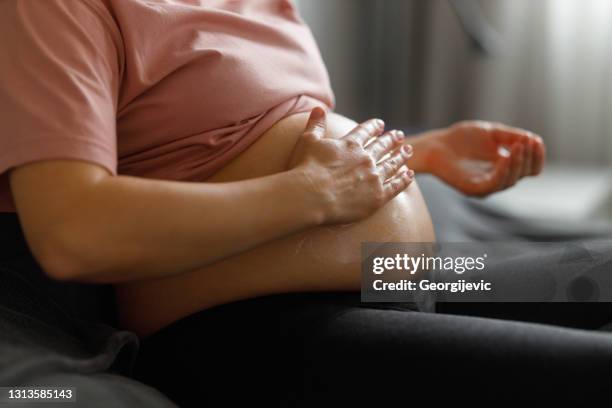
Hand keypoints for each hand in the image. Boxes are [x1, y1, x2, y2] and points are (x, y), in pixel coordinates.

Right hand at [288, 107, 414, 223]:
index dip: (374, 127)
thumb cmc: (305, 169)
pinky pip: (396, 186)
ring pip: (392, 164)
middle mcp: (365, 158)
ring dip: (400, 156)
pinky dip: (404, 179)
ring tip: (407, 151)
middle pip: (383, 146)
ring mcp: (373, 177)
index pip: (366, 131)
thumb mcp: (307, 141)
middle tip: (400, 135)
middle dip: (392, 139)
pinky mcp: (377, 197)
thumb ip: (315, 125)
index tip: (381, 124)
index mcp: (350, 144)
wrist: (311, 196)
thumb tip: (319, 108)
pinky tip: (409, 174)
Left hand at [424, 121, 545, 196]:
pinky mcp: (472, 189)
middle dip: (529, 157)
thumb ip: (511, 136)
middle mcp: (497, 180)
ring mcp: (485, 186)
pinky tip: (505, 157)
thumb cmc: (462, 139)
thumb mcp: (492, 133)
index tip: (536, 141)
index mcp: (505, 168)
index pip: (530, 169)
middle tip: (526, 142)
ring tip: (518, 146)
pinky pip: (493, 184)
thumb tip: (534, 140)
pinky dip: (503, 172)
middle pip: (524, 174)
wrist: (436, 144)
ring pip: (510, 181)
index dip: (537, 156)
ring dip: (518, 163)